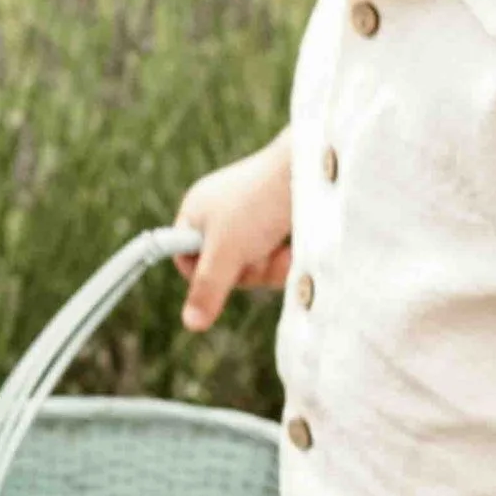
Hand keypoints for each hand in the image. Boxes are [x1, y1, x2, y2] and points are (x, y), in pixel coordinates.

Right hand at [173, 131, 294, 330]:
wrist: (310, 171)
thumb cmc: (259, 205)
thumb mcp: (227, 251)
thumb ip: (208, 288)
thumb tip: (189, 325)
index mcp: (195, 212)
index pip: (186, 260)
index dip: (206, 275)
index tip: (227, 270)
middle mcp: (219, 214)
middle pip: (224, 268)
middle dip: (248, 269)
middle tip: (259, 253)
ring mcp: (249, 218)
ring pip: (253, 265)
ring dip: (271, 265)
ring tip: (282, 247)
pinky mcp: (276, 222)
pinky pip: (274, 255)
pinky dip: (285, 257)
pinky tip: (294, 245)